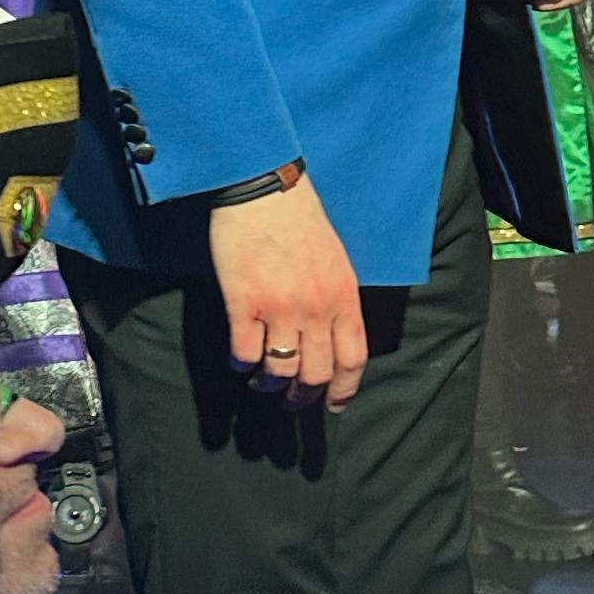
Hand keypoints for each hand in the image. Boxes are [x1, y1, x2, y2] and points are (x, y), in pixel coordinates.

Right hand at [208, 175, 366, 404]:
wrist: (264, 188)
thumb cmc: (300, 220)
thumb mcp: (337, 260)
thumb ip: (337, 300)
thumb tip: (332, 337)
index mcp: (343, 297)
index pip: (352, 360)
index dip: (343, 391)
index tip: (333, 405)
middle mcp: (316, 308)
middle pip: (315, 374)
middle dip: (303, 397)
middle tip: (291, 401)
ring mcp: (280, 308)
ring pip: (279, 370)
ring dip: (269, 384)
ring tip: (262, 382)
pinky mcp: (244, 303)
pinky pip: (244, 352)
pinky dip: (242, 363)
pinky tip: (240, 359)